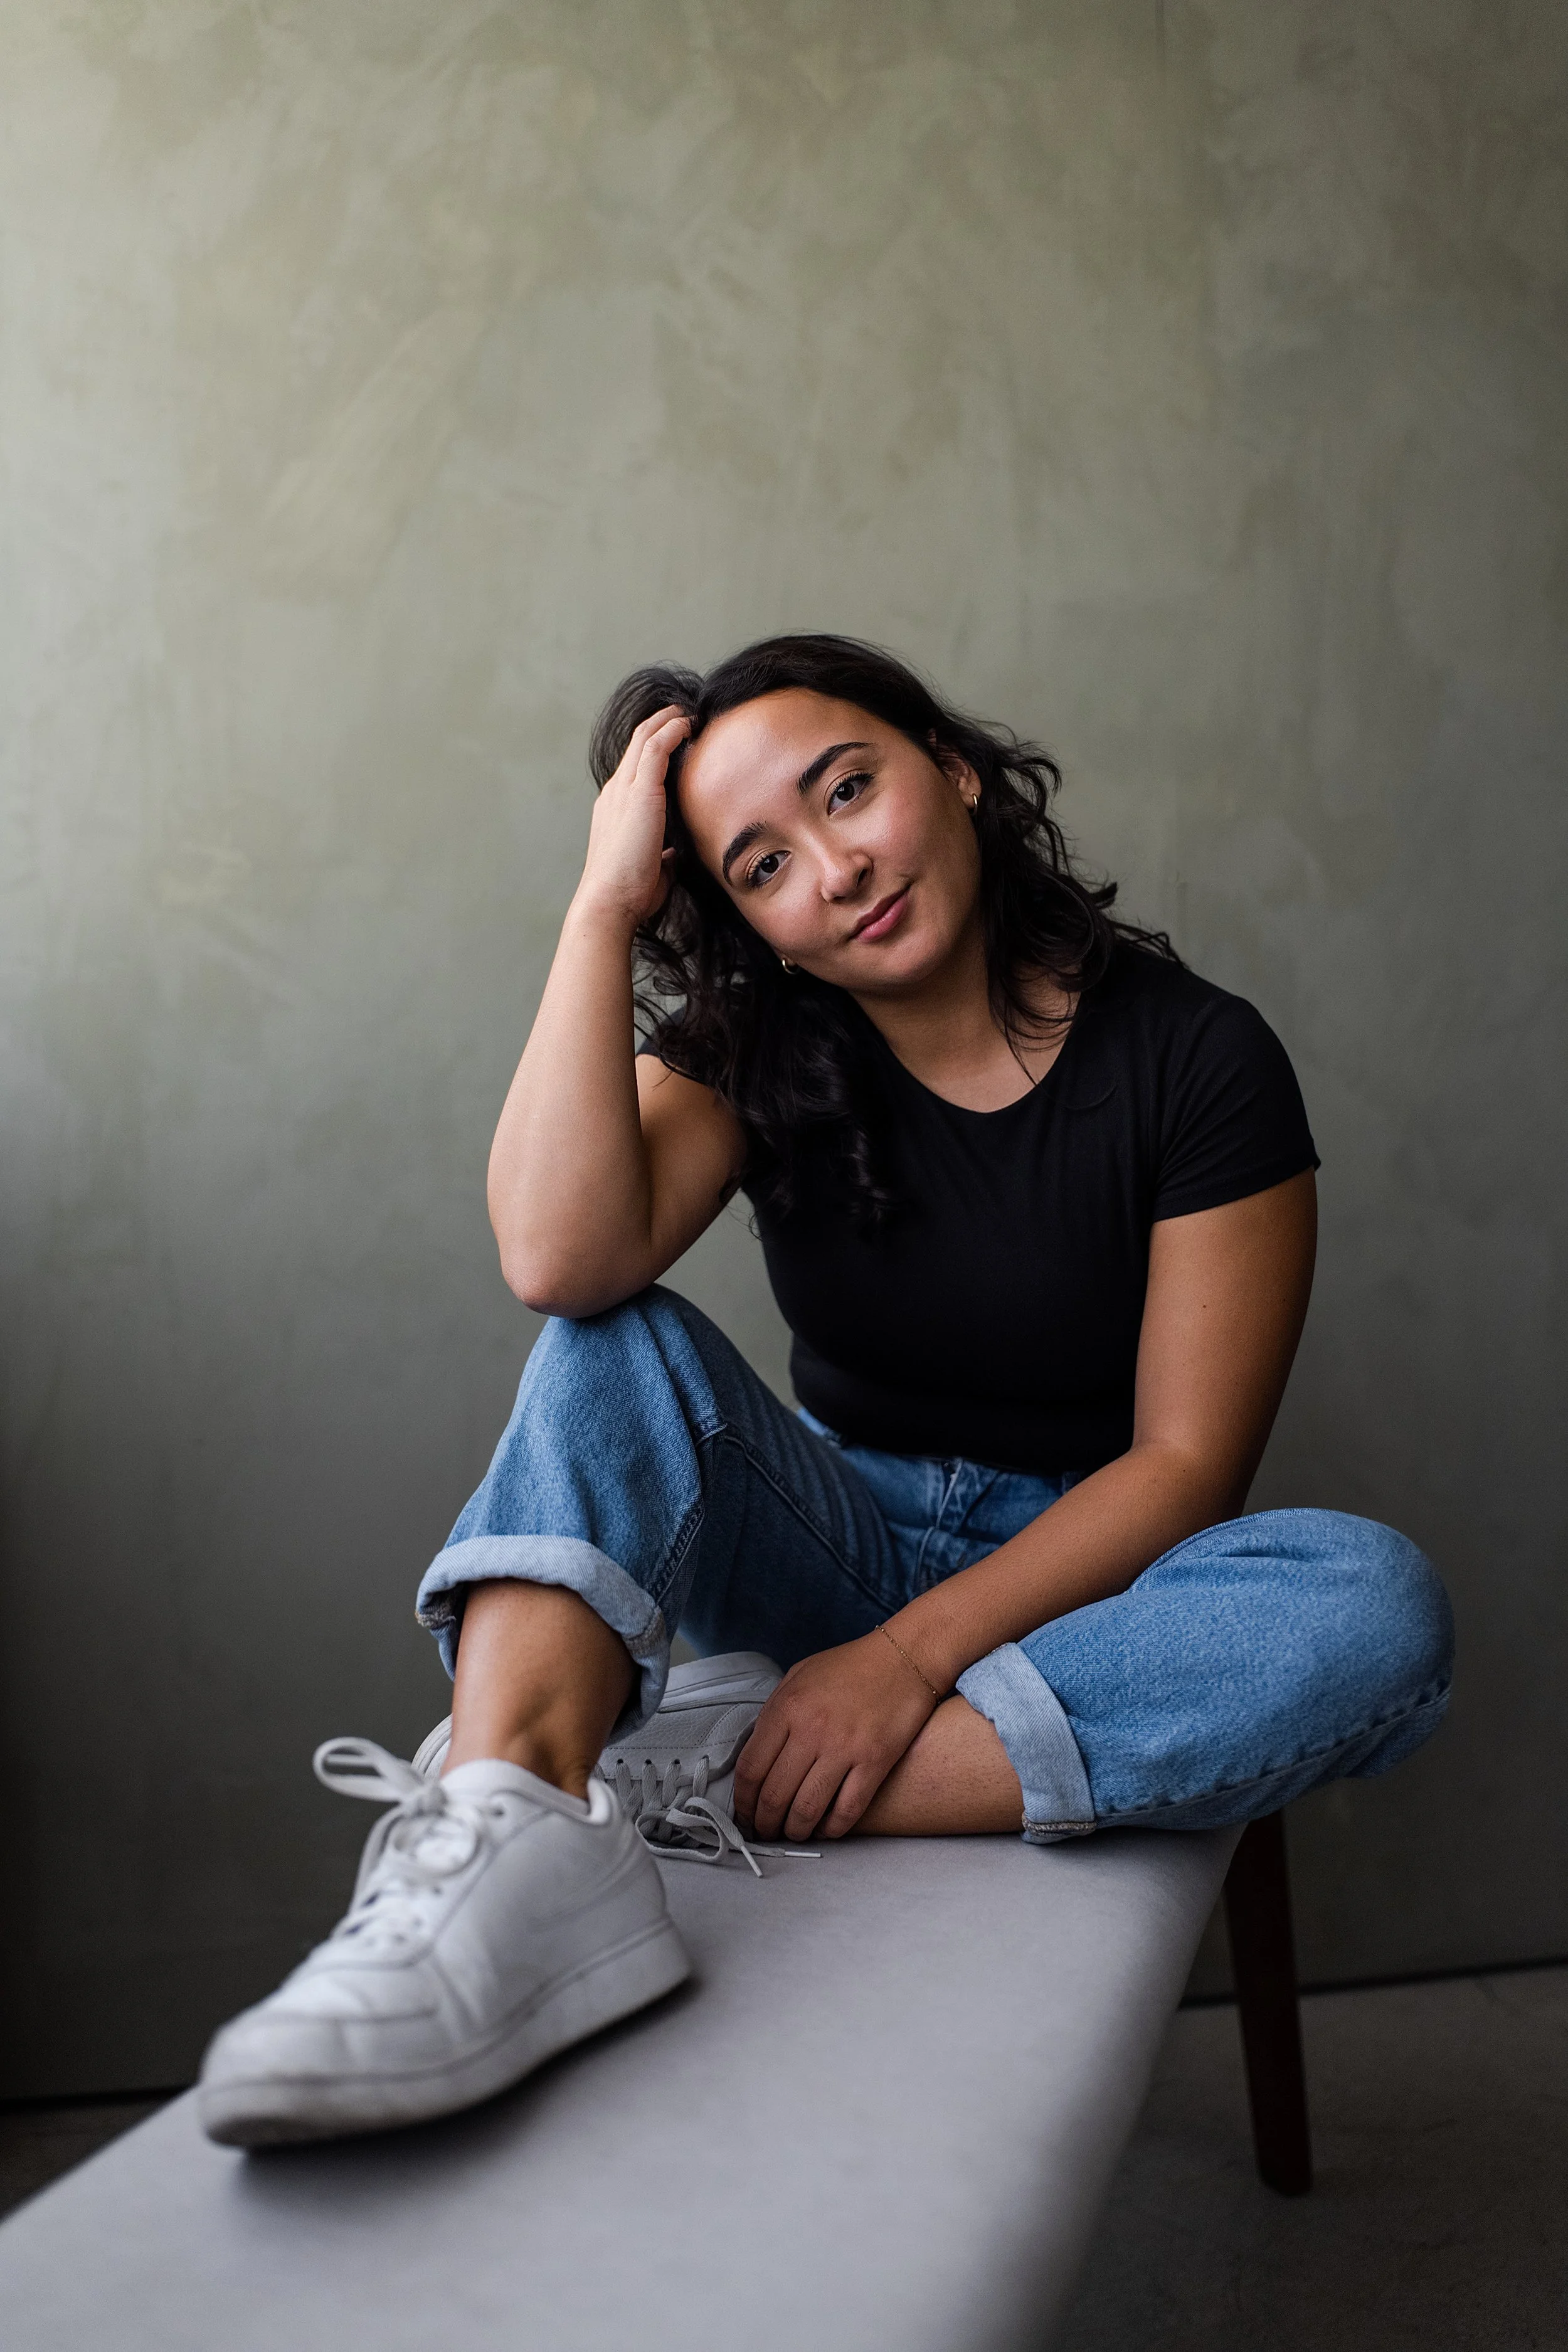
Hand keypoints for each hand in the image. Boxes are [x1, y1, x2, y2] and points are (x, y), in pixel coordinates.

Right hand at [575, 705, 689, 929]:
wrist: (609, 901)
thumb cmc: (629, 893)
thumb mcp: (651, 869)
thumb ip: (662, 857)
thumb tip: (673, 856)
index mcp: (615, 809)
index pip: (634, 768)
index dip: (653, 748)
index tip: (675, 739)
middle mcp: (615, 792)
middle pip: (636, 743)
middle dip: (659, 723)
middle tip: (683, 711)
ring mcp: (624, 790)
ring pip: (644, 738)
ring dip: (667, 720)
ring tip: (689, 711)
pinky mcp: (639, 792)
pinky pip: (656, 747)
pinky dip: (672, 730)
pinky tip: (688, 724)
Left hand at [732, 1631, 938, 1842]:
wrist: (905, 1656)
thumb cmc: (850, 1666)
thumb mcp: (800, 1675)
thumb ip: (775, 1712)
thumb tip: (758, 1754)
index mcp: (787, 1707)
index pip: (751, 1769)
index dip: (743, 1802)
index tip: (745, 1814)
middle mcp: (811, 1729)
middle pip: (774, 1796)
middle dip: (765, 1824)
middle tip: (766, 1833)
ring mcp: (844, 1747)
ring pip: (807, 1810)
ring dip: (796, 1831)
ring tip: (794, 1834)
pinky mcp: (875, 1762)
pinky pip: (847, 1810)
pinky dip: (832, 1829)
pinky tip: (827, 1829)